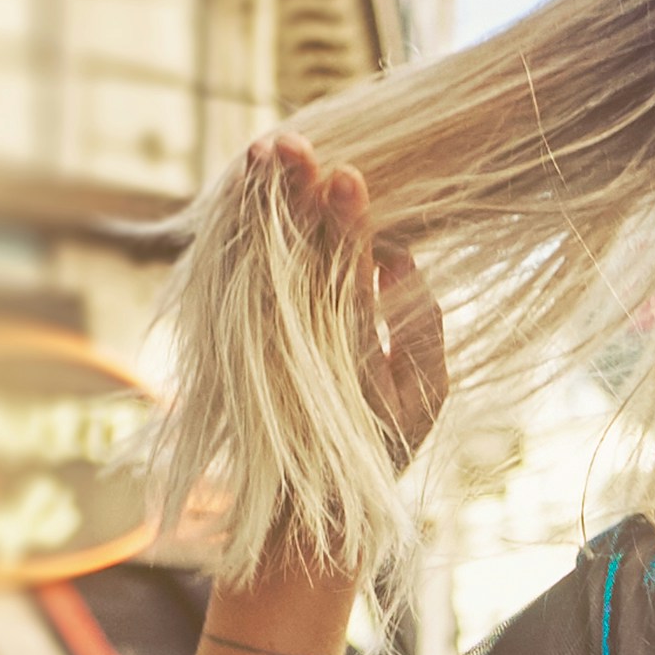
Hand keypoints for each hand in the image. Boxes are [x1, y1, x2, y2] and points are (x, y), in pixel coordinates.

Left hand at [251, 131, 446, 464]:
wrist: (301, 511)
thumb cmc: (379, 450)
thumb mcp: (425, 402)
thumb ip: (425, 333)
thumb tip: (402, 260)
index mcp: (354, 369)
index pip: (347, 286)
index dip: (347, 230)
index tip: (348, 179)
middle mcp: (298, 357)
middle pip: (291, 262)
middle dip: (291, 198)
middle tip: (291, 143)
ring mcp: (259, 351)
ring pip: (253, 264)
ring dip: (255, 203)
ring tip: (260, 150)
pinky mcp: (233, 346)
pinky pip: (229, 280)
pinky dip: (233, 231)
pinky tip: (241, 188)